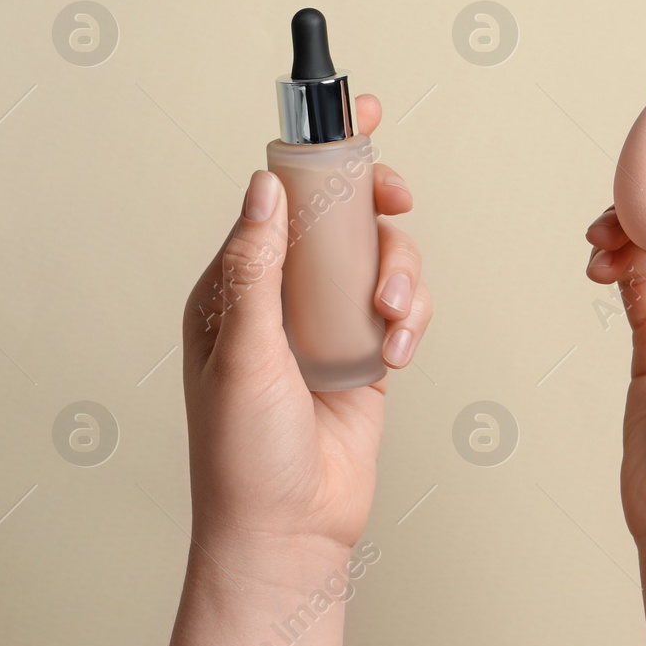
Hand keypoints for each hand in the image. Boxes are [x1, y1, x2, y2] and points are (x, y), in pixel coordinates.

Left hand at [182, 94, 431, 560]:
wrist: (287, 533)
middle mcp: (281, 295)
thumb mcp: (242, 354)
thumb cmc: (243, 455)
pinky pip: (401, 305)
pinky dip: (410, 317)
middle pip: (339, 215)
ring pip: (379, 257)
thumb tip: (262, 186)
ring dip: (398, 274)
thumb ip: (256, 268)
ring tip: (389, 320)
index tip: (355, 111)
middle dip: (373, 203)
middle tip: (395, 201)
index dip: (316, 152)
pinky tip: (398, 350)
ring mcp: (326, 322)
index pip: (277, 198)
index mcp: (235, 285)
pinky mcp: (366, 352)